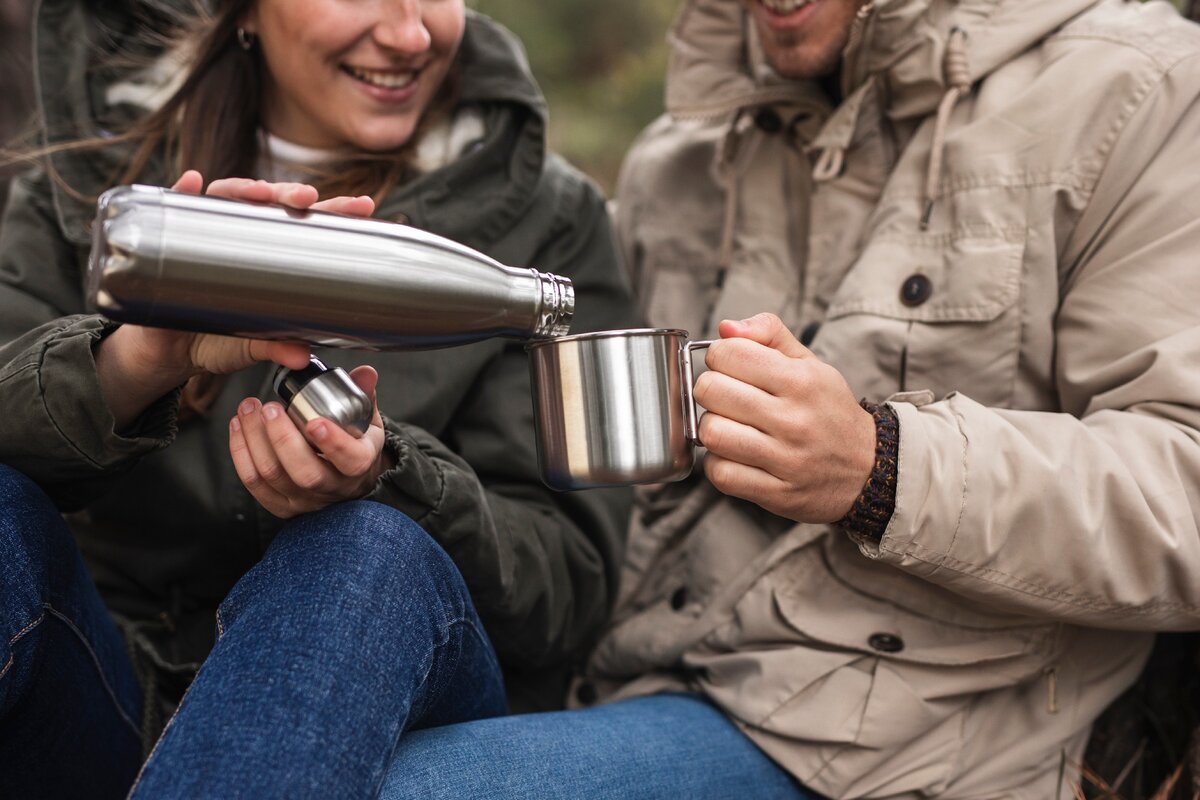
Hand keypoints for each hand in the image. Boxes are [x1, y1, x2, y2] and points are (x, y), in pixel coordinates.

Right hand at [95, 172, 375, 428]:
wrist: (166, 354)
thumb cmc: (215, 340)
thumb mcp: (250, 346)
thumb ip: (276, 347)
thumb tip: (302, 356)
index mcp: (268, 255)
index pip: (304, 224)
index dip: (333, 211)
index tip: (362, 206)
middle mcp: (239, 237)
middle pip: (268, 203)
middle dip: (290, 193)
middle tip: (308, 197)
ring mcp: (204, 234)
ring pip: (225, 198)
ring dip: (243, 188)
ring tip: (259, 193)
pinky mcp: (167, 240)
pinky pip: (171, 209)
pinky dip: (180, 192)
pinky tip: (191, 183)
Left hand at [229, 366, 393, 517]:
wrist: (346, 480)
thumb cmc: (355, 445)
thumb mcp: (368, 422)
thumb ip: (364, 395)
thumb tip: (365, 373)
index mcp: (359, 466)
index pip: (350, 460)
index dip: (332, 443)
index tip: (314, 421)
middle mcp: (332, 488)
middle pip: (305, 473)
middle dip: (282, 438)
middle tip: (270, 408)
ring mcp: (305, 500)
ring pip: (273, 475)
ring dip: (255, 439)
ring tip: (249, 408)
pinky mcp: (280, 505)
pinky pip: (254, 483)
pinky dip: (241, 453)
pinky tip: (238, 426)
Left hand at [693, 313, 876, 523]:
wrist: (867, 468)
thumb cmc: (827, 411)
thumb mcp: (810, 364)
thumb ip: (769, 334)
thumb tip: (726, 327)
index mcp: (801, 380)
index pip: (728, 353)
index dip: (720, 356)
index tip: (731, 367)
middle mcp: (793, 420)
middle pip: (711, 391)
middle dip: (710, 389)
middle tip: (726, 397)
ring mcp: (785, 460)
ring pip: (711, 433)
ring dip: (711, 427)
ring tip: (729, 426)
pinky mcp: (776, 493)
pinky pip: (721, 474)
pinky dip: (718, 463)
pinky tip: (734, 455)